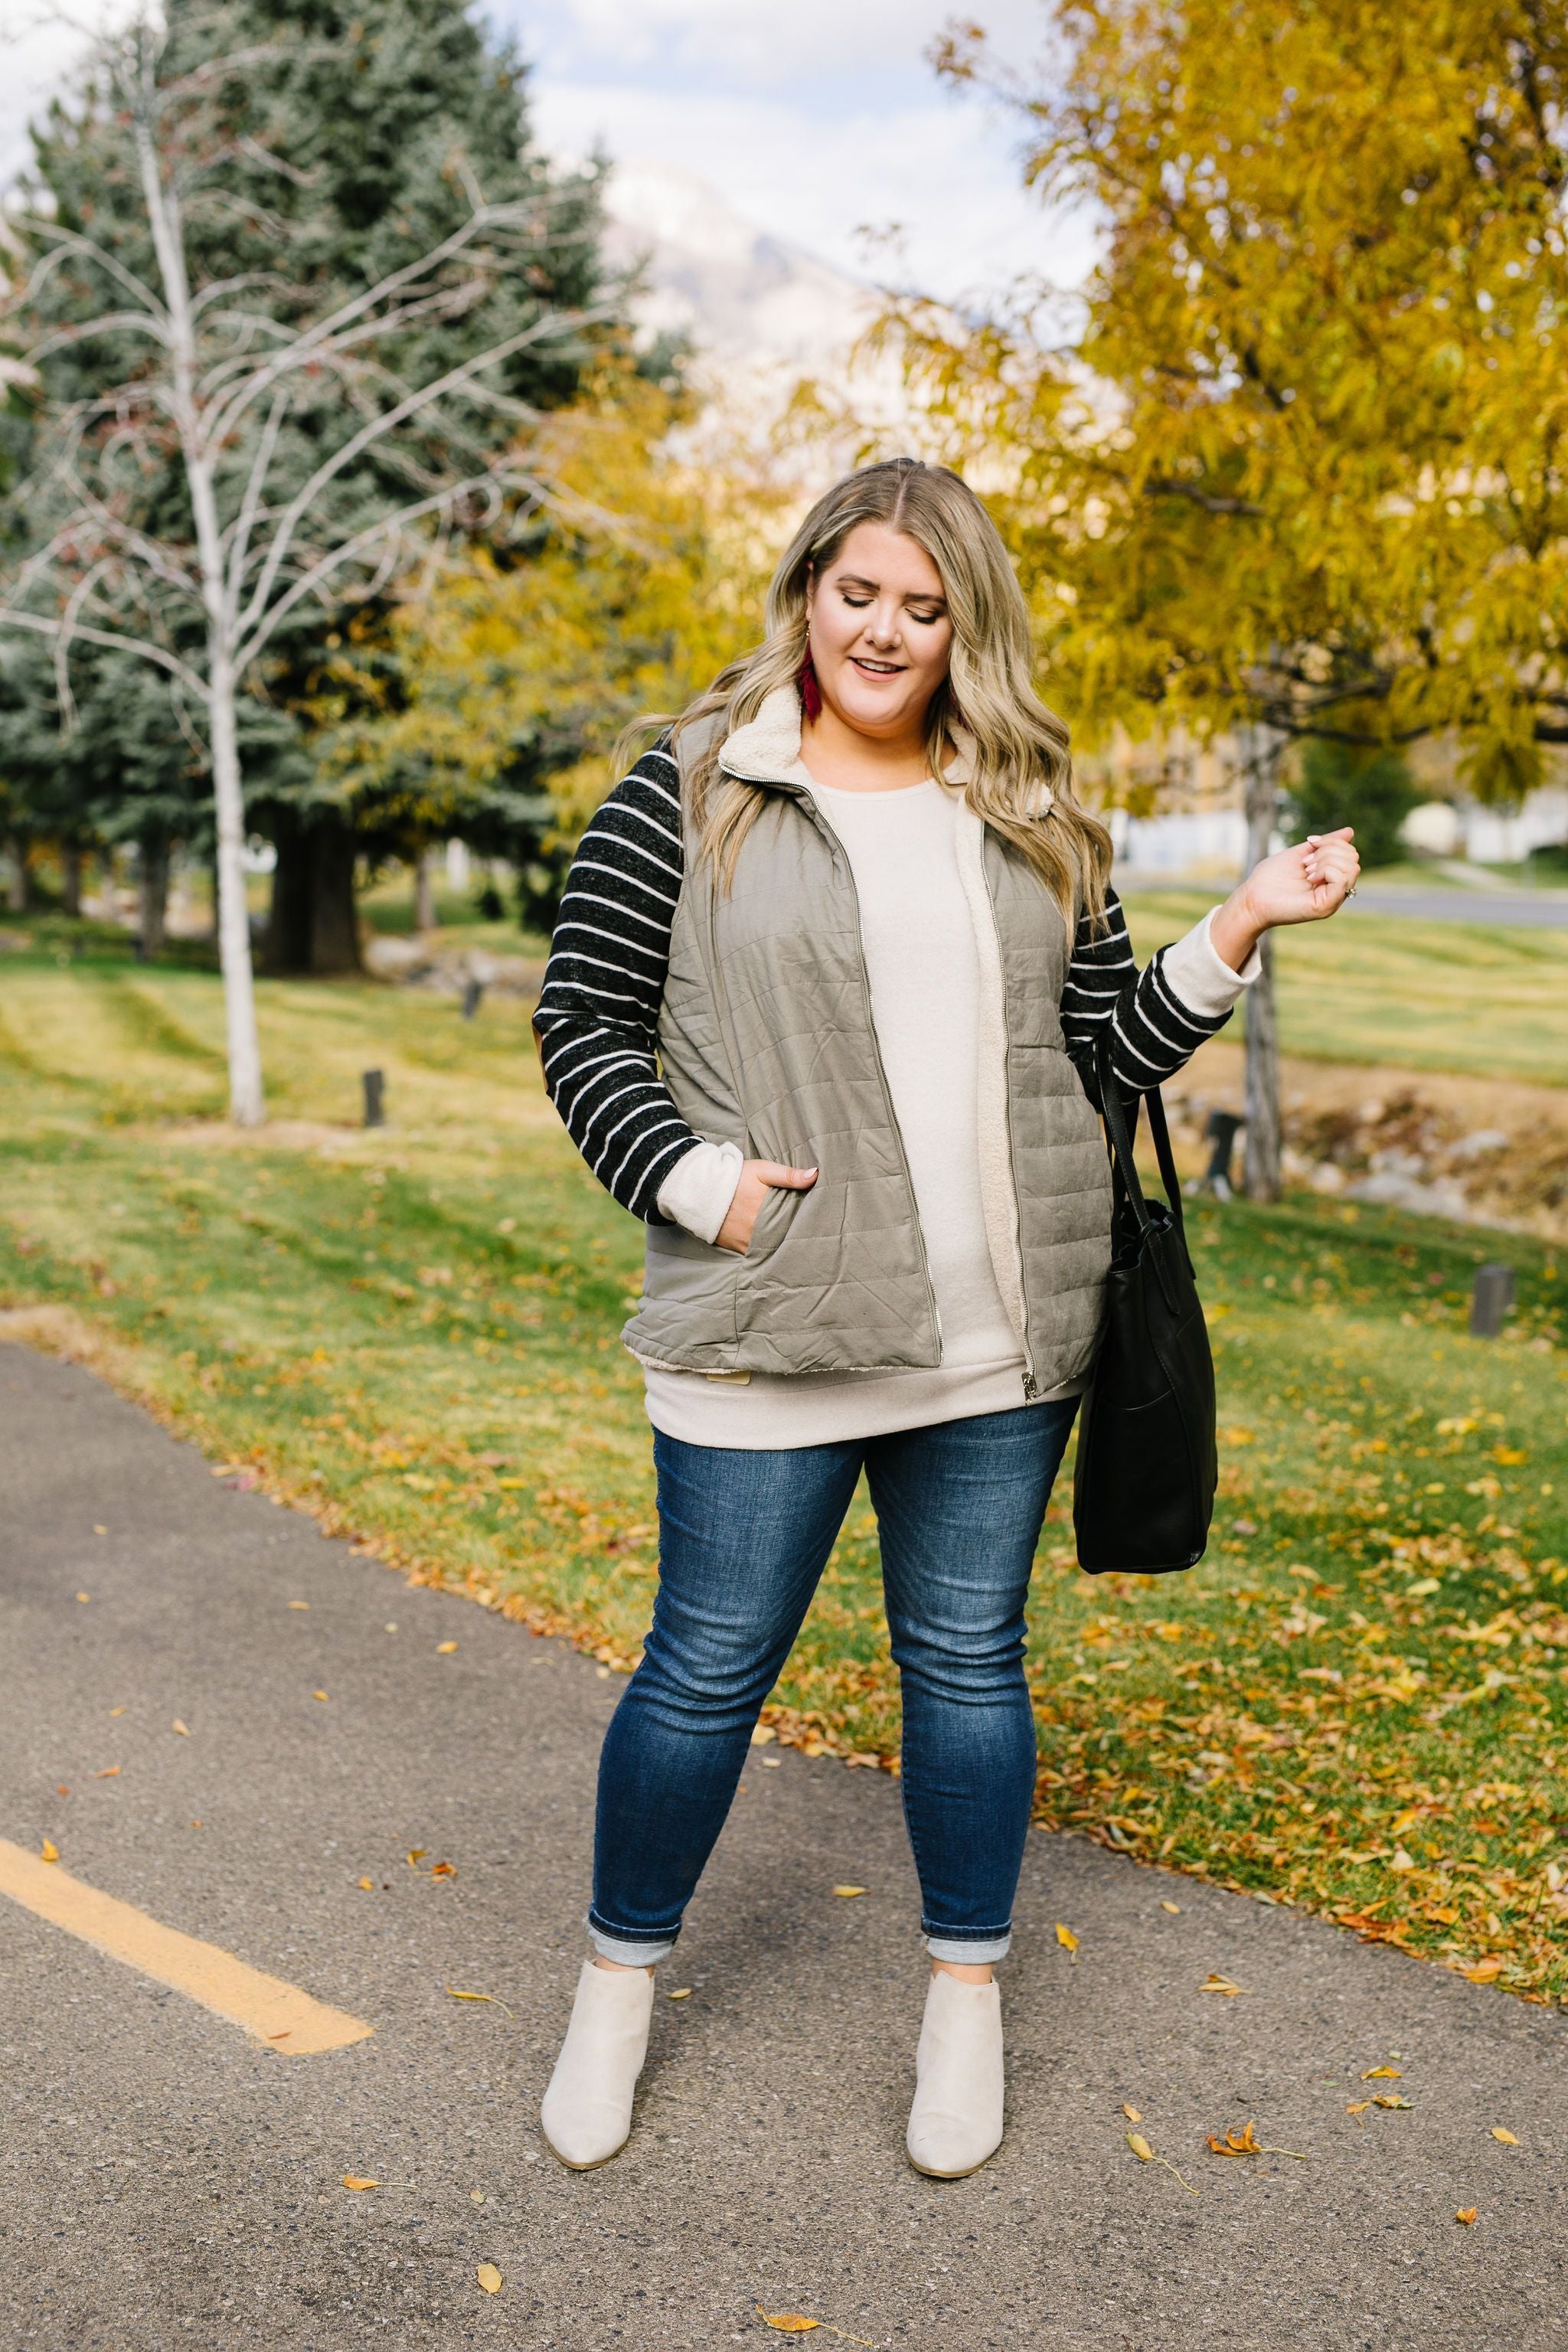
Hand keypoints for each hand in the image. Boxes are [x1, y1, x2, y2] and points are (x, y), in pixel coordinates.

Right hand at [716, 1158, 817, 1254]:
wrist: (700, 1189)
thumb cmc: (735, 1177)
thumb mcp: (763, 1170)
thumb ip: (789, 1175)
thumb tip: (815, 1175)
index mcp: (769, 1210)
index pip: (795, 1224)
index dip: (806, 1226)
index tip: (816, 1226)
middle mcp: (759, 1229)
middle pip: (784, 1238)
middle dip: (795, 1239)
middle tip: (808, 1239)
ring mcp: (747, 1241)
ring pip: (771, 1249)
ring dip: (780, 1247)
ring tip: (793, 1247)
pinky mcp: (736, 1247)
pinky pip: (755, 1254)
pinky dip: (764, 1254)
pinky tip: (774, 1252)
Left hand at [1210, 827, 1359, 970]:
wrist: (1253, 896)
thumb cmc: (1272, 876)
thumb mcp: (1302, 853)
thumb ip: (1325, 844)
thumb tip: (1350, 831)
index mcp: (1331, 877)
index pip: (1350, 853)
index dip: (1331, 842)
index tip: (1309, 846)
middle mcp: (1335, 889)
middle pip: (1353, 858)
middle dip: (1328, 851)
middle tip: (1306, 863)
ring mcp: (1333, 899)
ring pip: (1351, 867)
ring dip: (1326, 861)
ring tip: (1307, 871)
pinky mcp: (1326, 906)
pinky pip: (1342, 880)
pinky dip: (1326, 871)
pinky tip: (1309, 878)